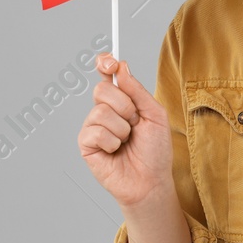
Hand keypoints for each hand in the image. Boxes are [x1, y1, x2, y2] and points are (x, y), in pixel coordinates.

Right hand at [79, 54, 174, 211]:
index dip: (105, 64)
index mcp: (122, 100)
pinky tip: (115, 151)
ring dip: (121, 129)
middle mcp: (105, 110)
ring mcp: (93, 127)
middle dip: (125, 107)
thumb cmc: (155, 151)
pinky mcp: (86, 144)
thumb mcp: (155, 115)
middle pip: (102, 90)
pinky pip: (95, 131)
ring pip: (100, 112)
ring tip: (127, 142)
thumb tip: (121, 67)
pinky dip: (111, 142)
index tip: (110, 62)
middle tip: (135, 123)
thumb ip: (138, 91)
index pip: (107, 75)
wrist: (151, 181)